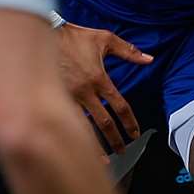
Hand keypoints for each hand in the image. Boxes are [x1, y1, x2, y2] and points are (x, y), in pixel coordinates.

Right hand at [56, 22, 152, 151]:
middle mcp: (85, 92)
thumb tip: (149, 59)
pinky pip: (67, 121)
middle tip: (122, 151)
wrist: (44, 33)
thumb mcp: (104, 38)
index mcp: (99, 79)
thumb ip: (128, 50)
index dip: (130, 122)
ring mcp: (68, 96)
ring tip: (104, 159)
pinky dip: (75, 135)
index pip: (120, 106)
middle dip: (116, 140)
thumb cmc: (74, 36)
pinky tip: (78, 146)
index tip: (134, 134)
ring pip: (85, 127)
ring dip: (95, 145)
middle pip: (105, 123)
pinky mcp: (53, 97)